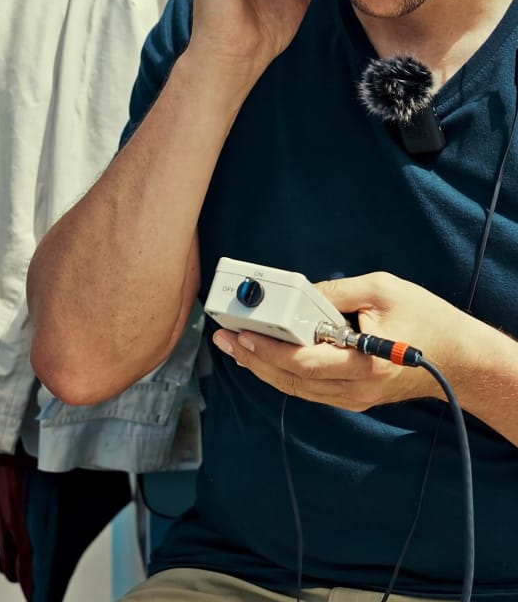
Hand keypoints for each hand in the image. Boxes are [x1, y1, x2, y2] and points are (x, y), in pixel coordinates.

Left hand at [212, 272, 472, 410]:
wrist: (462, 361)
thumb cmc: (427, 321)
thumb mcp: (382, 289)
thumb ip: (336, 292)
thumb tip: (298, 293)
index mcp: (363, 364)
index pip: (302, 362)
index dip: (266, 349)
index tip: (241, 333)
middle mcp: (355, 388)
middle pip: (291, 379)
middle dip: (252, 357)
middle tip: (223, 338)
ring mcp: (353, 397)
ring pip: (296, 388)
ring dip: (261, 366)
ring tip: (233, 346)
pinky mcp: (353, 396)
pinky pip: (308, 388)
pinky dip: (282, 373)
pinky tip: (262, 357)